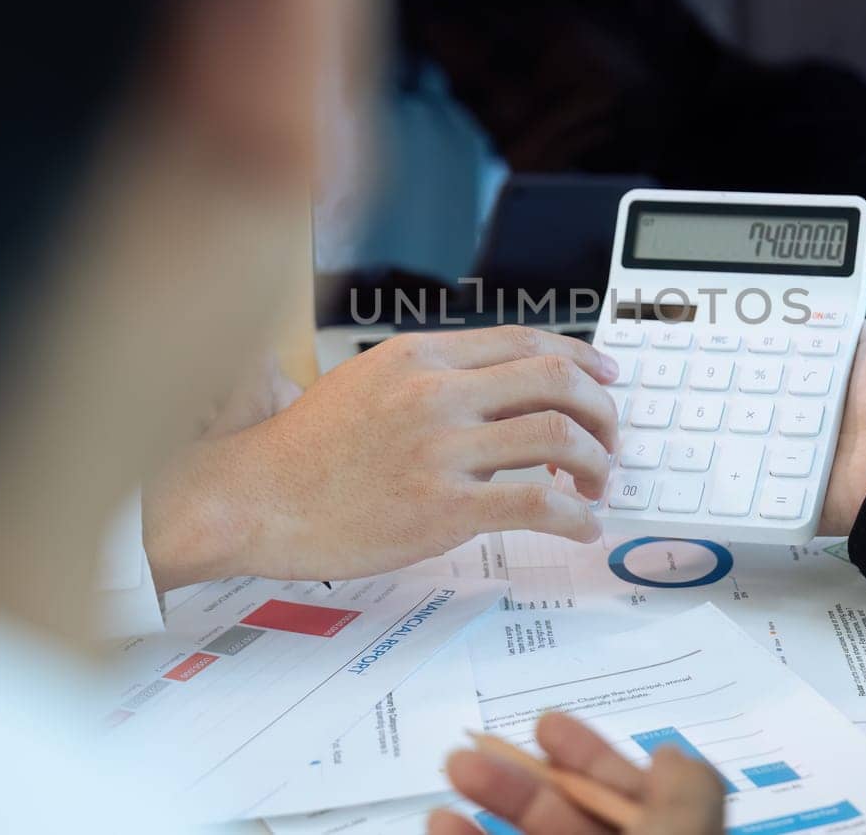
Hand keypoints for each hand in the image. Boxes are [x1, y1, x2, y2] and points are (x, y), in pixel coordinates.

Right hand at [142, 326, 620, 589]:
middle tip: (611, 437)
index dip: (582, 359)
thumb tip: (501, 389)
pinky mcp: (444, 507)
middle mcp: (437, 391)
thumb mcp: (370, 381)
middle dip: (602, 410)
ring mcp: (442, 448)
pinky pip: (538, 504)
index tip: (606, 377)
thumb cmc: (305, 451)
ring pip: (558, 437)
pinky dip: (577, 514)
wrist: (254, 498)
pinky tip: (581, 524)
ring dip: (597, 463)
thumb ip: (434, 377)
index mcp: (422, 355)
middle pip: (557, 381)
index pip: (527, 341)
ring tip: (597, 484)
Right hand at [430, 712, 724, 834]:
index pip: (633, 802)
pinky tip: (438, 822)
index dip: (593, 760)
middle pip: (569, 820)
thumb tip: (671, 757)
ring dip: (491, 804)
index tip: (544, 724)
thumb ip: (690, 796)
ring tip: (452, 770)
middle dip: (523, 779)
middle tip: (472, 746)